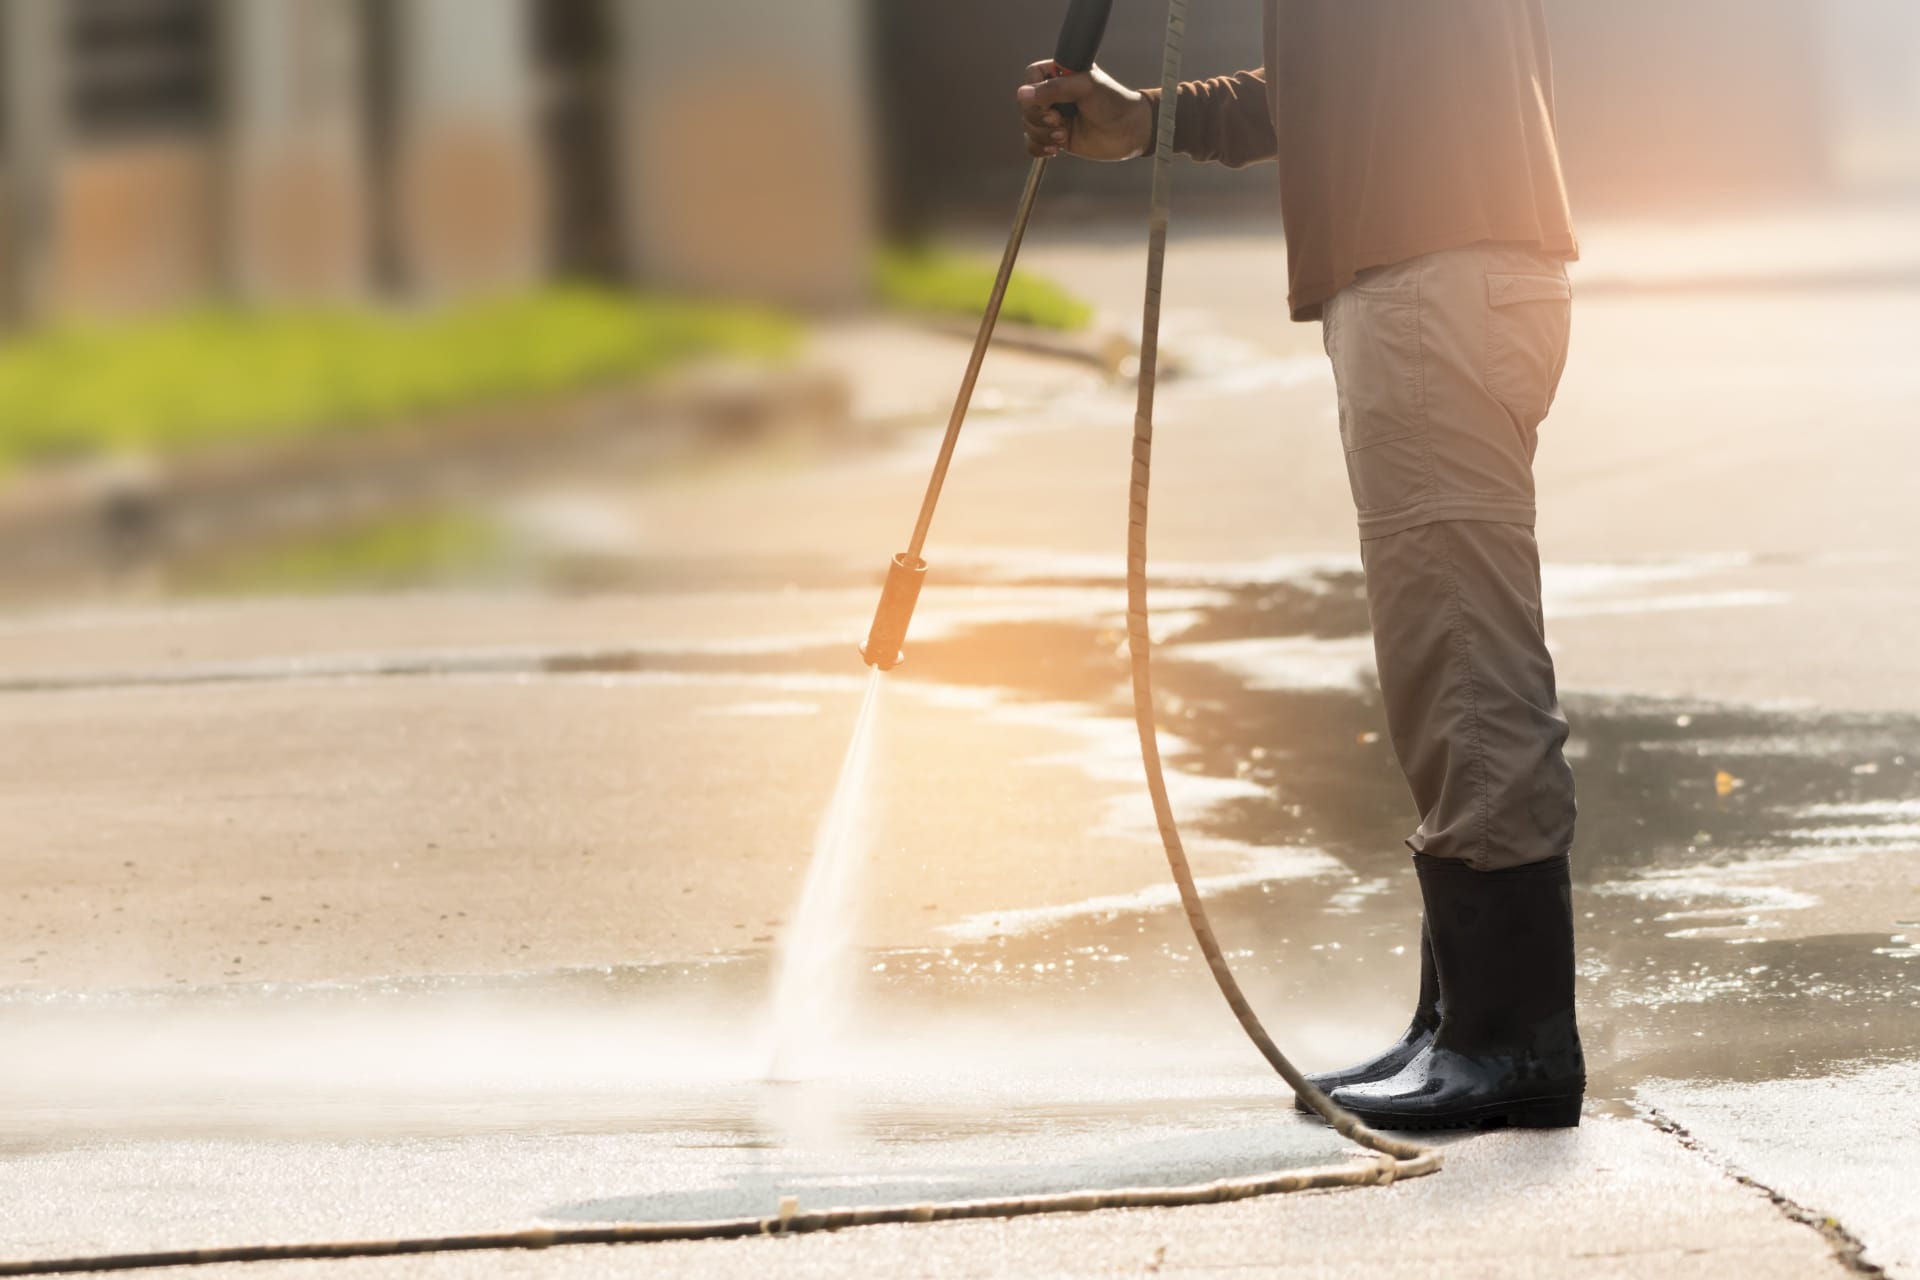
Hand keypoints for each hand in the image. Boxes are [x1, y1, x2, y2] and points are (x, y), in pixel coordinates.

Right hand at [1017, 61, 1152, 160]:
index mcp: (1060, 74)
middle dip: (1038, 117)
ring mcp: (1054, 117)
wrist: (1130, 131)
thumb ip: (1053, 88)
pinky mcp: (1056, 137)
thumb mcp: (1085, 87)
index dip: (1034, 91)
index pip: (1031, 76)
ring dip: (1042, 134)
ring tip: (1063, 136)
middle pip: (1026, 104)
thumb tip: (1022, 94)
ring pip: (1028, 125)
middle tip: (1059, 120)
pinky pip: (1032, 143)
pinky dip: (1038, 148)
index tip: (1050, 102)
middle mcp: (1054, 95)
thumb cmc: (1113, 102)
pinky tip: (1055, 149)